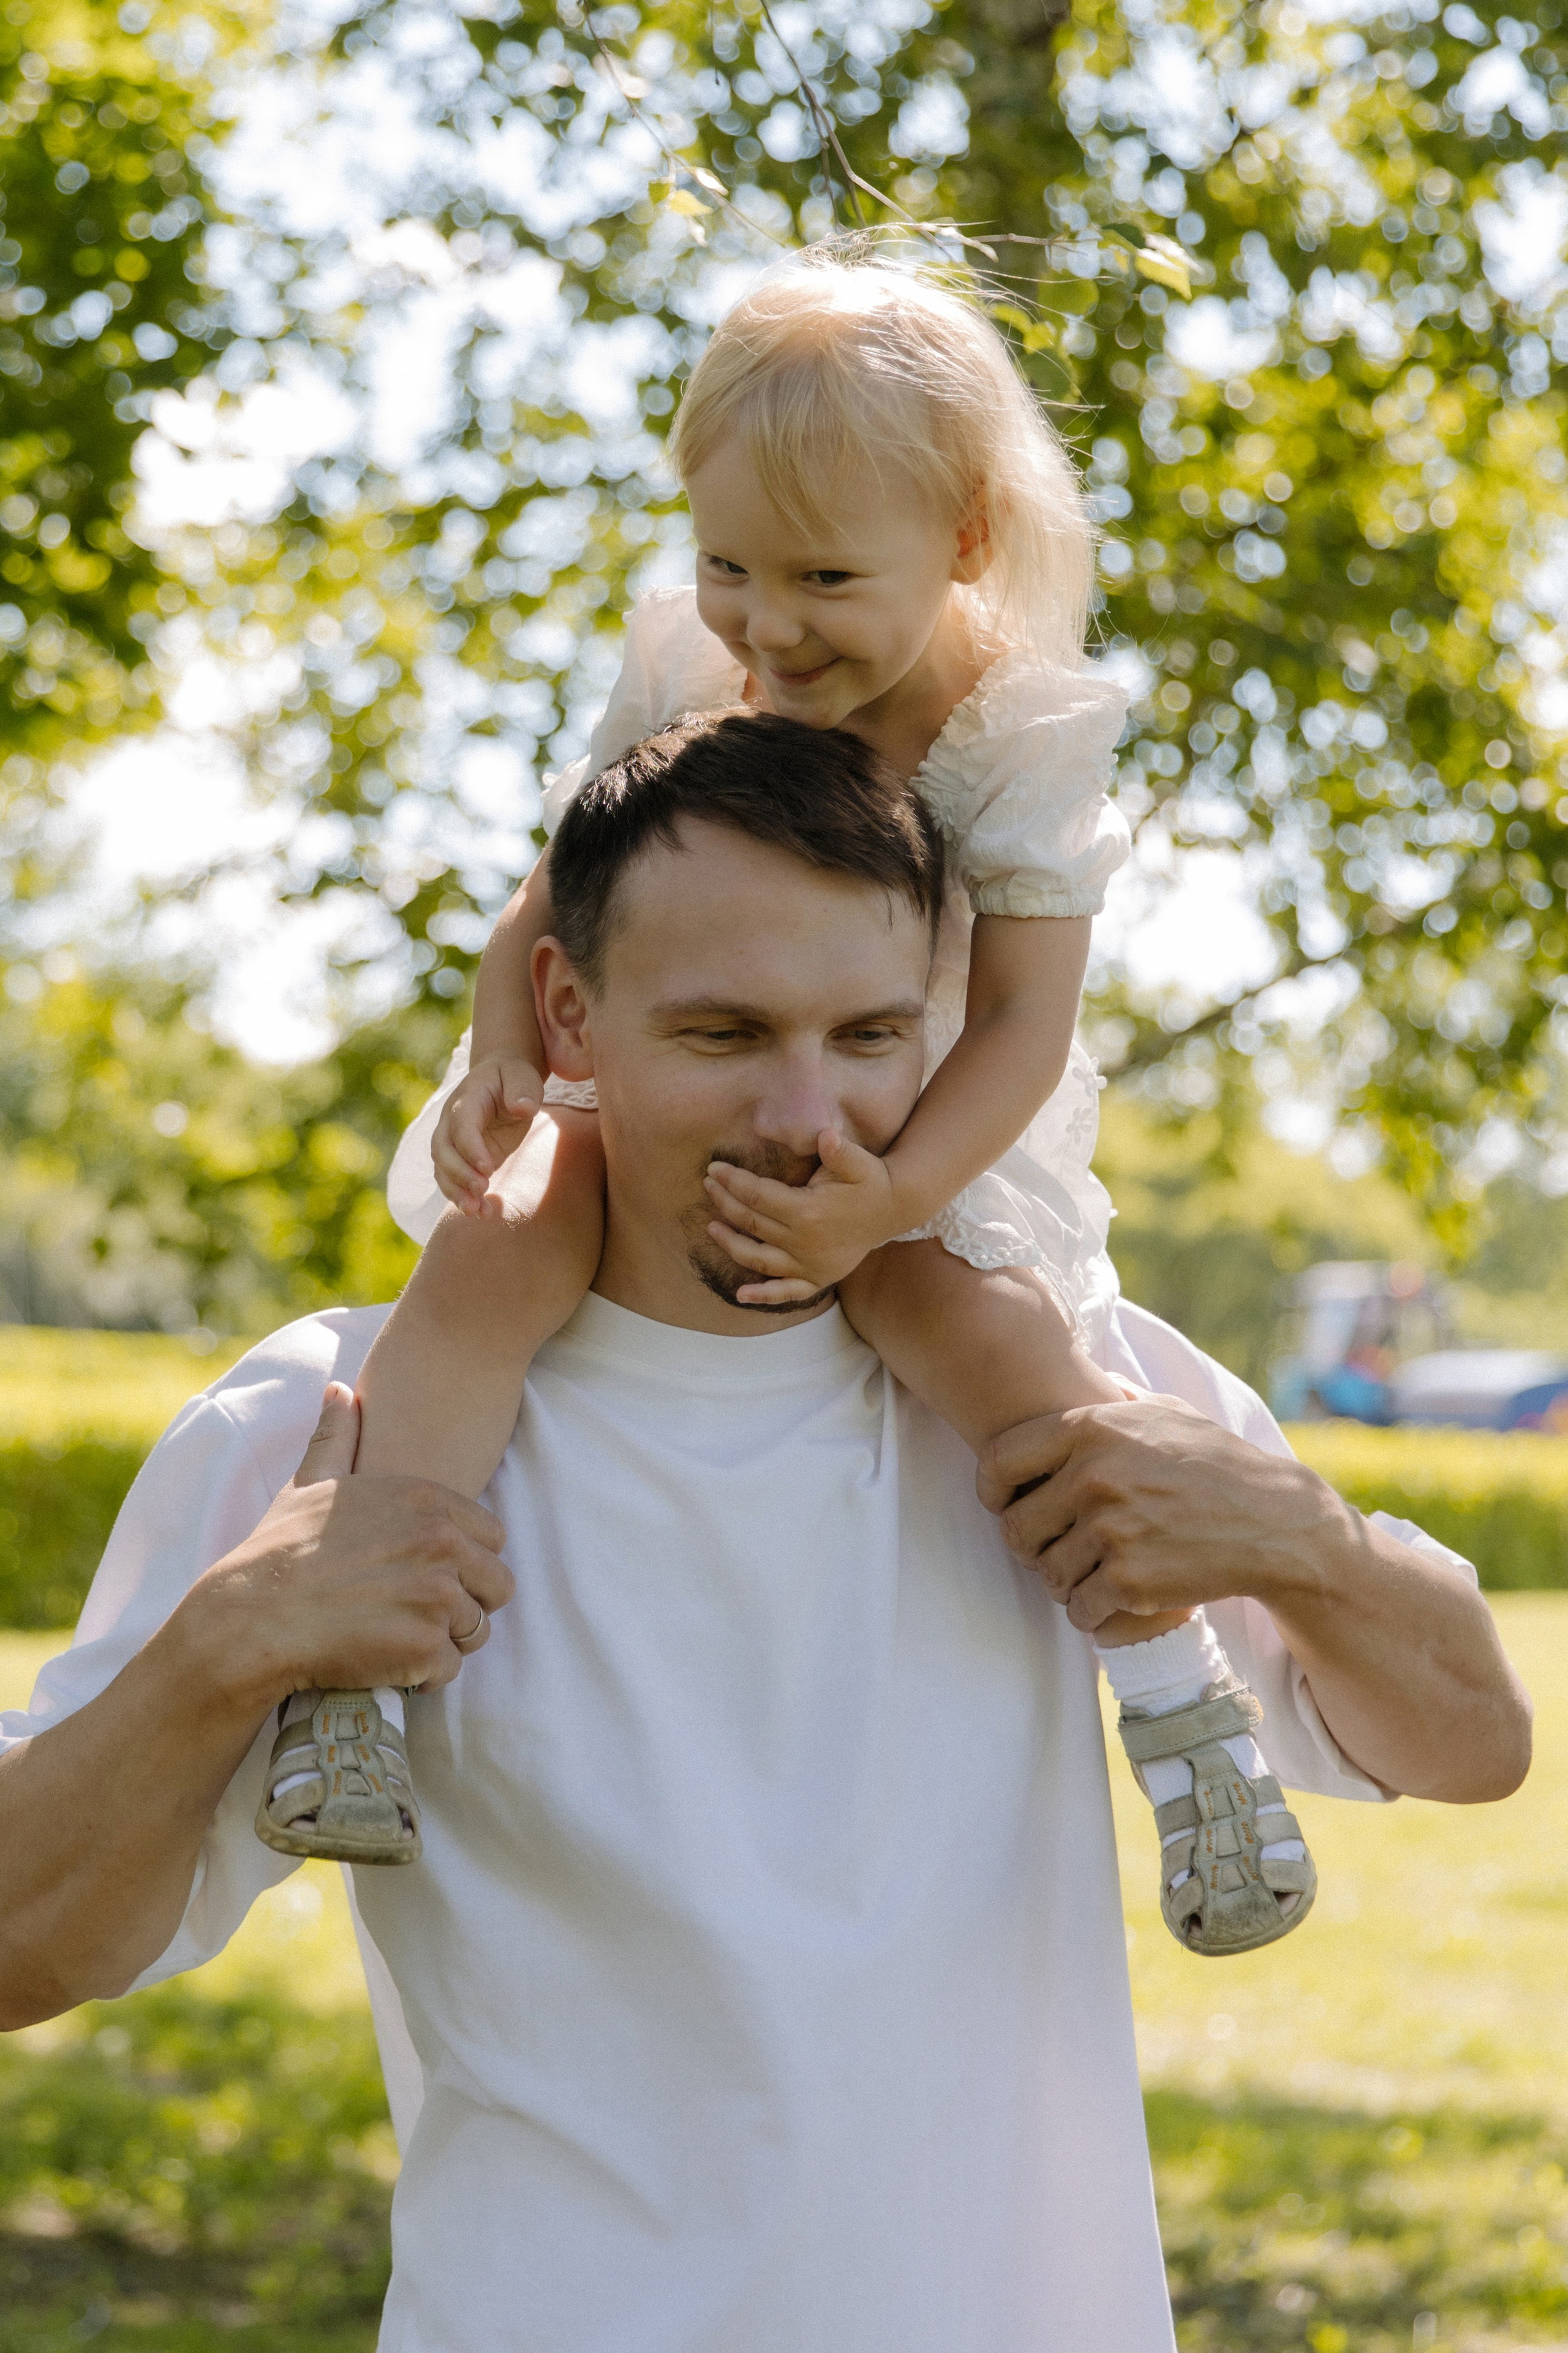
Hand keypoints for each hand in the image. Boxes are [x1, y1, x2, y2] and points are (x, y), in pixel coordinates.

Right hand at [189, 1384, 514, 1704]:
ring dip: (442, 1641)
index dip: (463, 1561)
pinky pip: (449, 1669)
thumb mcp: (310, 1484)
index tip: (424, 1573)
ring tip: (394, 1637)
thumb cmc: (279, 1553)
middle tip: (411, 1613)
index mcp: (426, 1501)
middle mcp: (441, 1542)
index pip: (492, 1537)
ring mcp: (436, 1595)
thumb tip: (340, 1390)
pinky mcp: (425, 1646)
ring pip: (476, 1630)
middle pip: (497, 1585)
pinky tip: (384, 1662)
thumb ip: (338, 1437)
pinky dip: (421, 1675)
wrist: (250, 1619)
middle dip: (464, 1604)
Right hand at [432, 1055, 546, 1212]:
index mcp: (468, 1099)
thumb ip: (522, 1090)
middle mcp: (451, 1121)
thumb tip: (523, 1108)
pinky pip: (453, 1180)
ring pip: (442, 1169)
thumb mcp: (523, 1077)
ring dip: (456, 1192)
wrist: (501, 1080)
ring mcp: (452, 1141)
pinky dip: (463, 1198)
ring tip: (477, 1212)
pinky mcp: (460, 1158)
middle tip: (482, 1191)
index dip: (471, 1148)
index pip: (462, 1126)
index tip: (489, 1168)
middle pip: (443, 1150)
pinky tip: (482, 1213)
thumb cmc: (514, 1078)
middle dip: (459, 1174)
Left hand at [704, 1130, 902, 1304]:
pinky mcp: (817, 1278)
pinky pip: (786, 1291)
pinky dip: (763, 1295)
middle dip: (726, 1203)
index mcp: (808, 1212)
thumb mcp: (857, 1162)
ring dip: (731, 1244)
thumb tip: (826, 1135)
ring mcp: (809, 1265)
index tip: (714, 1168)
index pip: (758, 1195)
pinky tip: (741, 1294)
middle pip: (752, 1224)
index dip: (733, 1181)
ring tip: (711, 1227)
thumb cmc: (870, 1181)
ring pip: (758, 1258)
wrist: (894, 1209)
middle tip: (708, 1186)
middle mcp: (804, 1243)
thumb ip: (839, 1150)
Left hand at [975, 1394, 1340, 1632]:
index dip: (992, 1490)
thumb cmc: (1217, 1463)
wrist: (1275, 1522)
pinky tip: (1116, 1599)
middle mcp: (1094, 1476)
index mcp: (1091, 1429)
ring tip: (1094, 1573)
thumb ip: (1117, 1398)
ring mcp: (1111, 1530)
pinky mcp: (1131, 1580)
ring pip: (1047, 1574)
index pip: (999, 1461)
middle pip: (1016, 1529)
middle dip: (1032, 1546)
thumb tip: (1089, 1380)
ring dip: (1065, 1582)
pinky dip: (1093, 1612)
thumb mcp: (1167, 1411)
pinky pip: (1080, 1609)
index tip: (1003, 1504)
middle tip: (1058, 1549)